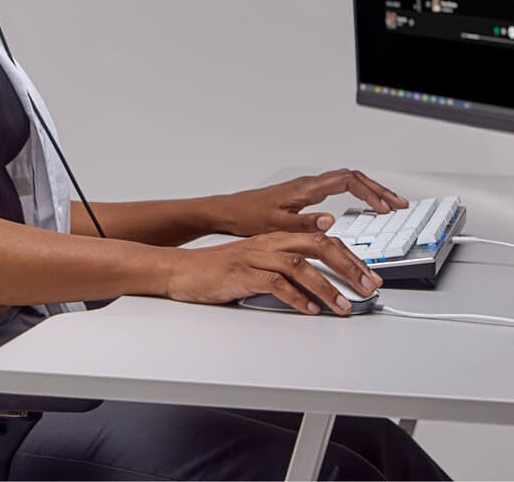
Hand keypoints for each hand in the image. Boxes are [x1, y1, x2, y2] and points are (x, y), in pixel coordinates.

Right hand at [164, 232, 383, 315]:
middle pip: (316, 245)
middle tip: (367, 287)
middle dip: (347, 266)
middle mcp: (267, 243)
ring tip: (343, 306)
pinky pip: (274, 283)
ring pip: (299, 264)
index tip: (369, 276)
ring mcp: (254, 257)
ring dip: (326, 286)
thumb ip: (286, 271)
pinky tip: (309, 310)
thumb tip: (319, 287)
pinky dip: (296, 297)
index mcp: (274, 239)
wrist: (180, 269)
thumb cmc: (218, 270)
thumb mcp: (257, 265)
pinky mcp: (241, 273)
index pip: (320, 240)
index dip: (349, 257)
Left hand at [213, 168, 408, 236]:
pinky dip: (356, 193)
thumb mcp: (278, 225)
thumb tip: (331, 221)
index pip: (347, 181)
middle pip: (352, 177)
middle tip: (398, 203)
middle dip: (377, 189)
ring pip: (346, 180)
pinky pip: (338, 187)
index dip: (370, 193)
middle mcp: (309, 184)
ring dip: (369, 189)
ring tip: (388, 203)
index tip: (385, 207)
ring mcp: (308, 187)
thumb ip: (305, 224)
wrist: (231, 211)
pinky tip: (362, 204)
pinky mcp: (305, 194)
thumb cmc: (250, 216)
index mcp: (306, 188)